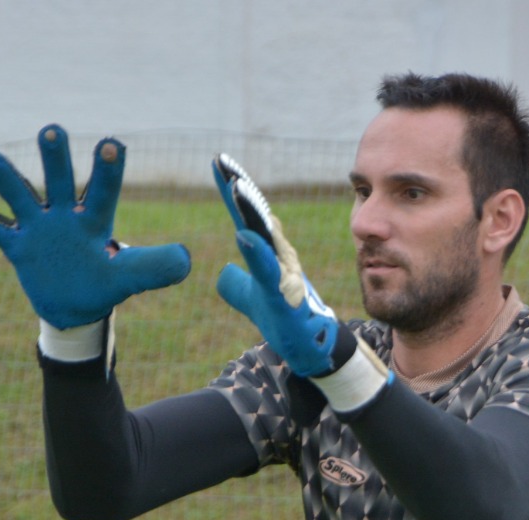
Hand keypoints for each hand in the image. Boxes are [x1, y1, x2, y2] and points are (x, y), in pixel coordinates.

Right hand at [0, 125, 190, 328]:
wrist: (74, 307)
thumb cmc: (104, 285)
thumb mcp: (129, 278)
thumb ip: (154, 267)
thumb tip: (188, 259)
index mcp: (96, 221)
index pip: (103, 190)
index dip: (107, 168)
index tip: (110, 142)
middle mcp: (65, 215)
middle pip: (60, 180)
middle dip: (55, 157)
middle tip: (53, 129)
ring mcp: (39, 228)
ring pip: (20, 196)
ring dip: (5, 178)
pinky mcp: (18, 247)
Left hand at [212, 154, 339, 376]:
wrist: (309, 348)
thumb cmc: (284, 319)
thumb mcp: (254, 299)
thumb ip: (238, 284)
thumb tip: (224, 272)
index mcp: (265, 255)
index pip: (246, 217)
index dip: (233, 191)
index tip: (218, 162)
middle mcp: (277, 257)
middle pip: (255, 218)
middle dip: (240, 189)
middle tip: (223, 162)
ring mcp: (283, 274)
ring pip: (265, 237)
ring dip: (250, 212)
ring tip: (235, 188)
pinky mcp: (285, 298)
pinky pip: (270, 272)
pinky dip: (258, 253)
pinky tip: (244, 236)